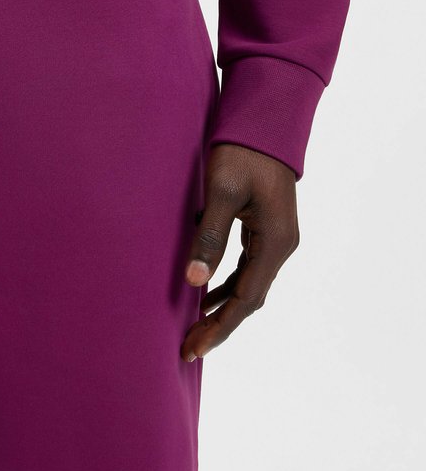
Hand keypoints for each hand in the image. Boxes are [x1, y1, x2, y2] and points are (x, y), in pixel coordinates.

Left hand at [181, 143, 299, 361]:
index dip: (220, 326)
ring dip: (223, 307)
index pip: (246, 299)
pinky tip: (207, 292)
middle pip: (250, 299)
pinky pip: (247, 268)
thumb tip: (194, 281)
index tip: (195, 347)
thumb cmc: (242, 153)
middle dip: (220, 324)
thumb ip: (209, 237)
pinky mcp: (265, 229)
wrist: (264, 123)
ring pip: (250, 285)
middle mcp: (281, 246)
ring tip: (194, 327)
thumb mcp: (222, 193)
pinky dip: (228, 285)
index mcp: (275, 242)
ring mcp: (276, 238)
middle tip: (189, 347)